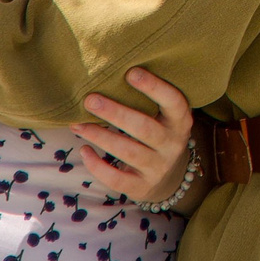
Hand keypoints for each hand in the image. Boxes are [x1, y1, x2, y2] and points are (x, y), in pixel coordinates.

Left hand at [74, 69, 197, 207]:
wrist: (168, 177)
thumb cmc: (158, 134)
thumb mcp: (164, 117)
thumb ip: (148, 101)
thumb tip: (108, 76)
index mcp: (180, 122)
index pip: (173, 102)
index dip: (154, 87)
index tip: (130, 73)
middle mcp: (172, 145)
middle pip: (144, 128)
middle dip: (115, 113)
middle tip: (90, 100)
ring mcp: (158, 168)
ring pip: (129, 152)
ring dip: (101, 137)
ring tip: (79, 125)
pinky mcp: (141, 187)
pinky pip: (118, 179)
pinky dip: (98, 166)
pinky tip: (85, 151)